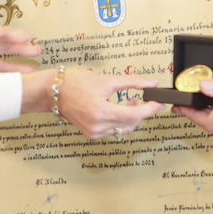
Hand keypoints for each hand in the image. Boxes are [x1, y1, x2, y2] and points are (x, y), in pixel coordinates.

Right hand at [23, 67, 165, 139]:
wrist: (53, 91)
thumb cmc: (75, 82)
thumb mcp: (106, 79)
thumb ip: (131, 82)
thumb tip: (151, 83)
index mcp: (101, 111)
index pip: (134, 115)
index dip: (150, 109)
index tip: (159, 103)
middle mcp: (97, 126)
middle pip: (131, 124)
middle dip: (142, 112)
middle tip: (149, 100)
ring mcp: (94, 132)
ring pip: (123, 129)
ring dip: (132, 117)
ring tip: (132, 102)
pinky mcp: (91, 134)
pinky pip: (113, 131)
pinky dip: (120, 122)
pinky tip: (119, 109)